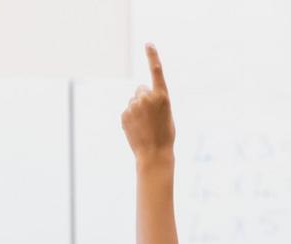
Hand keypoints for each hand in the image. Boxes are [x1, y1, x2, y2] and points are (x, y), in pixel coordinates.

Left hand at [122, 44, 174, 159]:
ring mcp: (134, 106)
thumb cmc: (165, 135)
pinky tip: (138, 130)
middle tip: (151, 116)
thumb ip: (155, 101)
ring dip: (138, 110)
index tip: (148, 43)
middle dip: (144, 99)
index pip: (157, 71)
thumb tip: (139, 96)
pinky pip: (128, 112)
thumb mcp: (166, 114)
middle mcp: (147, 98)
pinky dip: (131, 119)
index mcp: (162, 97)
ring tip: (145, 125)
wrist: (154, 153)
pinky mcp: (124, 114)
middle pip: (141, 90)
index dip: (152, 56)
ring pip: (134, 102)